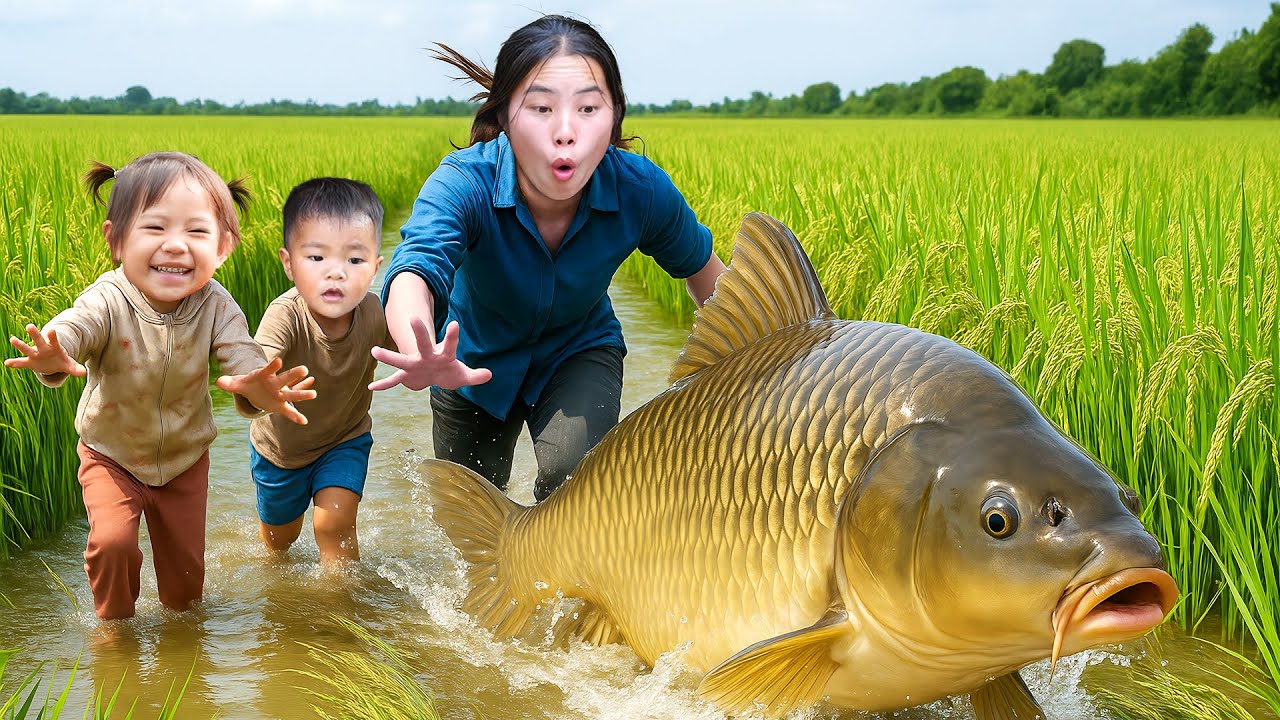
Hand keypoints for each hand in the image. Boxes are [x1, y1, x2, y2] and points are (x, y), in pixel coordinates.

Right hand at [4, 324, 86, 376]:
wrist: (53, 363)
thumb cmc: (62, 361)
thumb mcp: (70, 365)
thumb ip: (76, 368)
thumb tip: (84, 373)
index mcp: (54, 347)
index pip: (54, 340)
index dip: (53, 336)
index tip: (51, 330)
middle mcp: (43, 349)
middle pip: (39, 341)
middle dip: (35, 334)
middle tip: (29, 326)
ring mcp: (35, 355)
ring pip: (27, 349)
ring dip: (20, 345)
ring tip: (12, 339)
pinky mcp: (29, 362)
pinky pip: (21, 363)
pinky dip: (14, 363)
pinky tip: (7, 363)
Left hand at [216, 357, 316, 424]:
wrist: (258, 390)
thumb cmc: (250, 384)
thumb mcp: (239, 384)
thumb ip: (230, 383)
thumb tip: (218, 382)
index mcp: (265, 376)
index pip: (269, 370)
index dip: (273, 366)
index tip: (278, 360)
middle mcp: (276, 384)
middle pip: (286, 379)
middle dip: (294, 375)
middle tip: (304, 369)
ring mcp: (281, 394)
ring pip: (292, 393)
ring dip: (302, 393)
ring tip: (313, 394)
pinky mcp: (281, 405)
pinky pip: (290, 411)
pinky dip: (296, 416)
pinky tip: (304, 421)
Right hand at [369, 318, 490, 391]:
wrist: (434, 374)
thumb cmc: (449, 371)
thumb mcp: (463, 375)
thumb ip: (475, 376)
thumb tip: (489, 375)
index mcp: (443, 355)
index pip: (449, 344)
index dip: (452, 336)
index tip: (454, 323)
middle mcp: (426, 357)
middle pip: (423, 343)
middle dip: (419, 332)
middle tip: (414, 318)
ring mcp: (414, 365)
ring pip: (400, 360)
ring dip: (389, 356)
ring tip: (374, 351)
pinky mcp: (406, 376)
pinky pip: (394, 382)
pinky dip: (384, 385)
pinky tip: (371, 388)